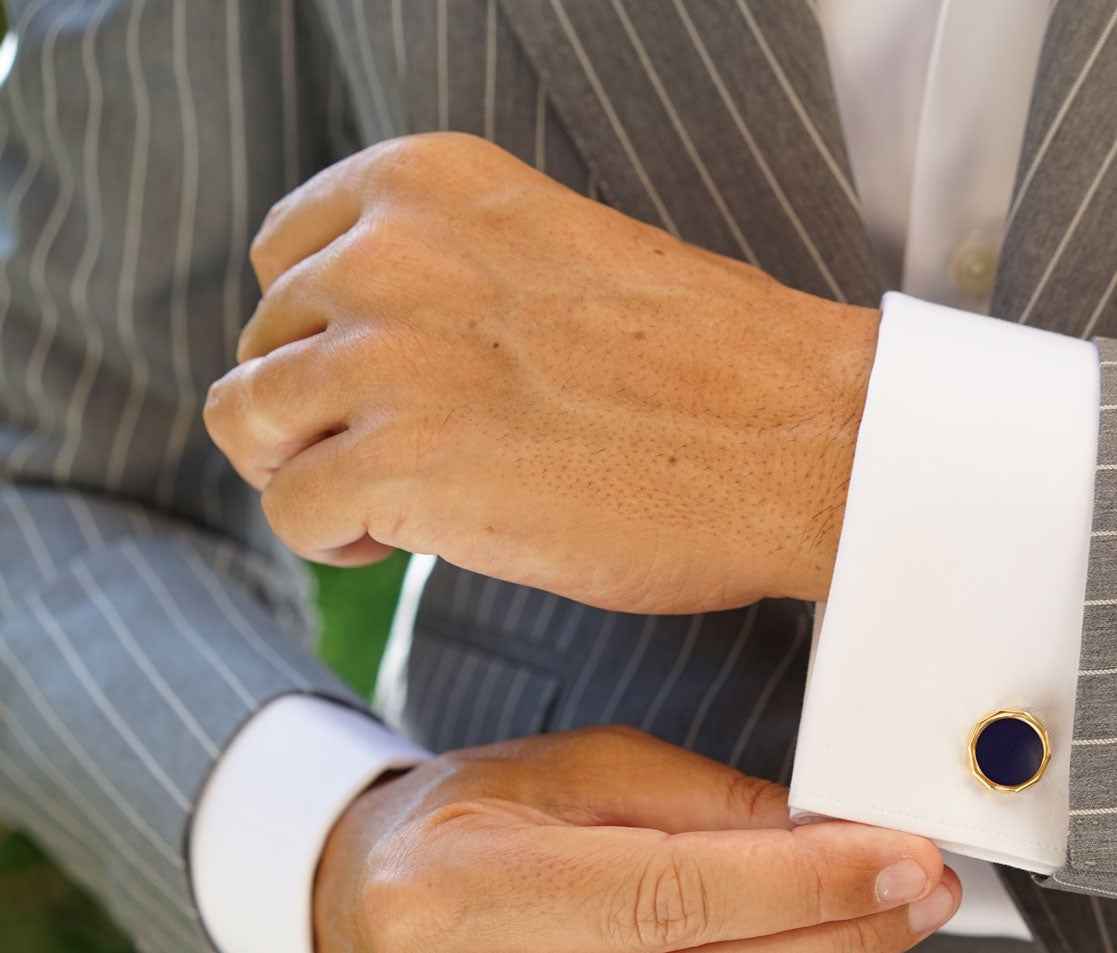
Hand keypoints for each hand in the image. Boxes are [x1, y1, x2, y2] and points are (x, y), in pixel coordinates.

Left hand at [204, 132, 877, 613]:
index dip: (322, 333)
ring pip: (249, 423)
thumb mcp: (558, 258)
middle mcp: (389, 252)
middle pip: (265, 344)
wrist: (806, 440)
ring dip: (310, 474)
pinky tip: (404, 544)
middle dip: (320, 411)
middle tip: (404, 459)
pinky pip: (291, 514)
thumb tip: (373, 346)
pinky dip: (334, 541)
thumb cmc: (714, 368)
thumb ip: (454, 274)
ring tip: (391, 505)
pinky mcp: (399, 466)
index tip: (383, 384)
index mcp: (430, 183)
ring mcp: (387, 357)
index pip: (285, 252)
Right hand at [314, 726, 959, 952]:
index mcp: (447, 891)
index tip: (908, 861)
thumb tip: (833, 839)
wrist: (341, 925)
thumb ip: (698, 799)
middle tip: (917, 899)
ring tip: (809, 948)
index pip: (672, 897)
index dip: (811, 884)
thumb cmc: (468, 832)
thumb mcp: (567, 771)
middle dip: (835, 944)